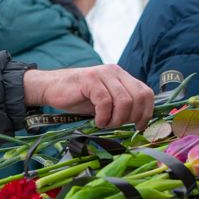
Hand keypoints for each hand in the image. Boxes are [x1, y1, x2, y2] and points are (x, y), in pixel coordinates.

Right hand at [22, 65, 155, 129]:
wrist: (52, 88)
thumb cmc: (79, 98)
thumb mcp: (106, 102)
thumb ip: (121, 106)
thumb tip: (139, 122)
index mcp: (122, 77)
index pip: (146, 92)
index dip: (146, 112)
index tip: (138, 126)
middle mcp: (116, 72)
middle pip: (138, 97)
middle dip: (130, 117)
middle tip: (116, 125)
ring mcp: (103, 74)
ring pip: (124, 101)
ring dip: (116, 119)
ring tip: (104, 124)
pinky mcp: (90, 79)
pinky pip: (105, 102)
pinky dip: (103, 116)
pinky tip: (97, 121)